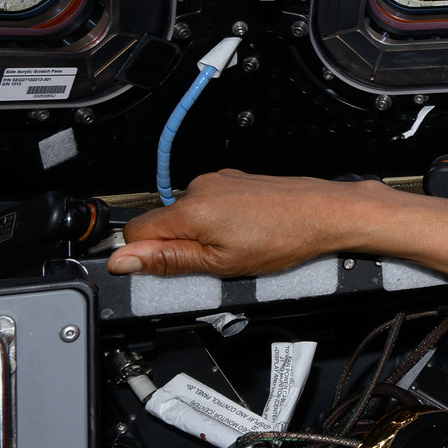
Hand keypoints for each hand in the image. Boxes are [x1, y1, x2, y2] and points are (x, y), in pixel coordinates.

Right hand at [108, 169, 377, 277]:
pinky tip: (246, 231)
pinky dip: (219, 220)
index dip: (145, 255)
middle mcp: (201, 187)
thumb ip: (167, 260)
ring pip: (188, 214)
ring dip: (201, 233)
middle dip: (178, 245)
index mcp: (190, 210)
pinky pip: (210, 204)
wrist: (324, 213)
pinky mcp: (236, 180)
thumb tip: (122, 261)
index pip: (135, 232)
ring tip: (236, 245)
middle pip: (163, 222)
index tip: (166, 266)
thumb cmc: (283, 238)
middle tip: (214, 260)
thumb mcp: (220, 263)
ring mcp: (220, 180)